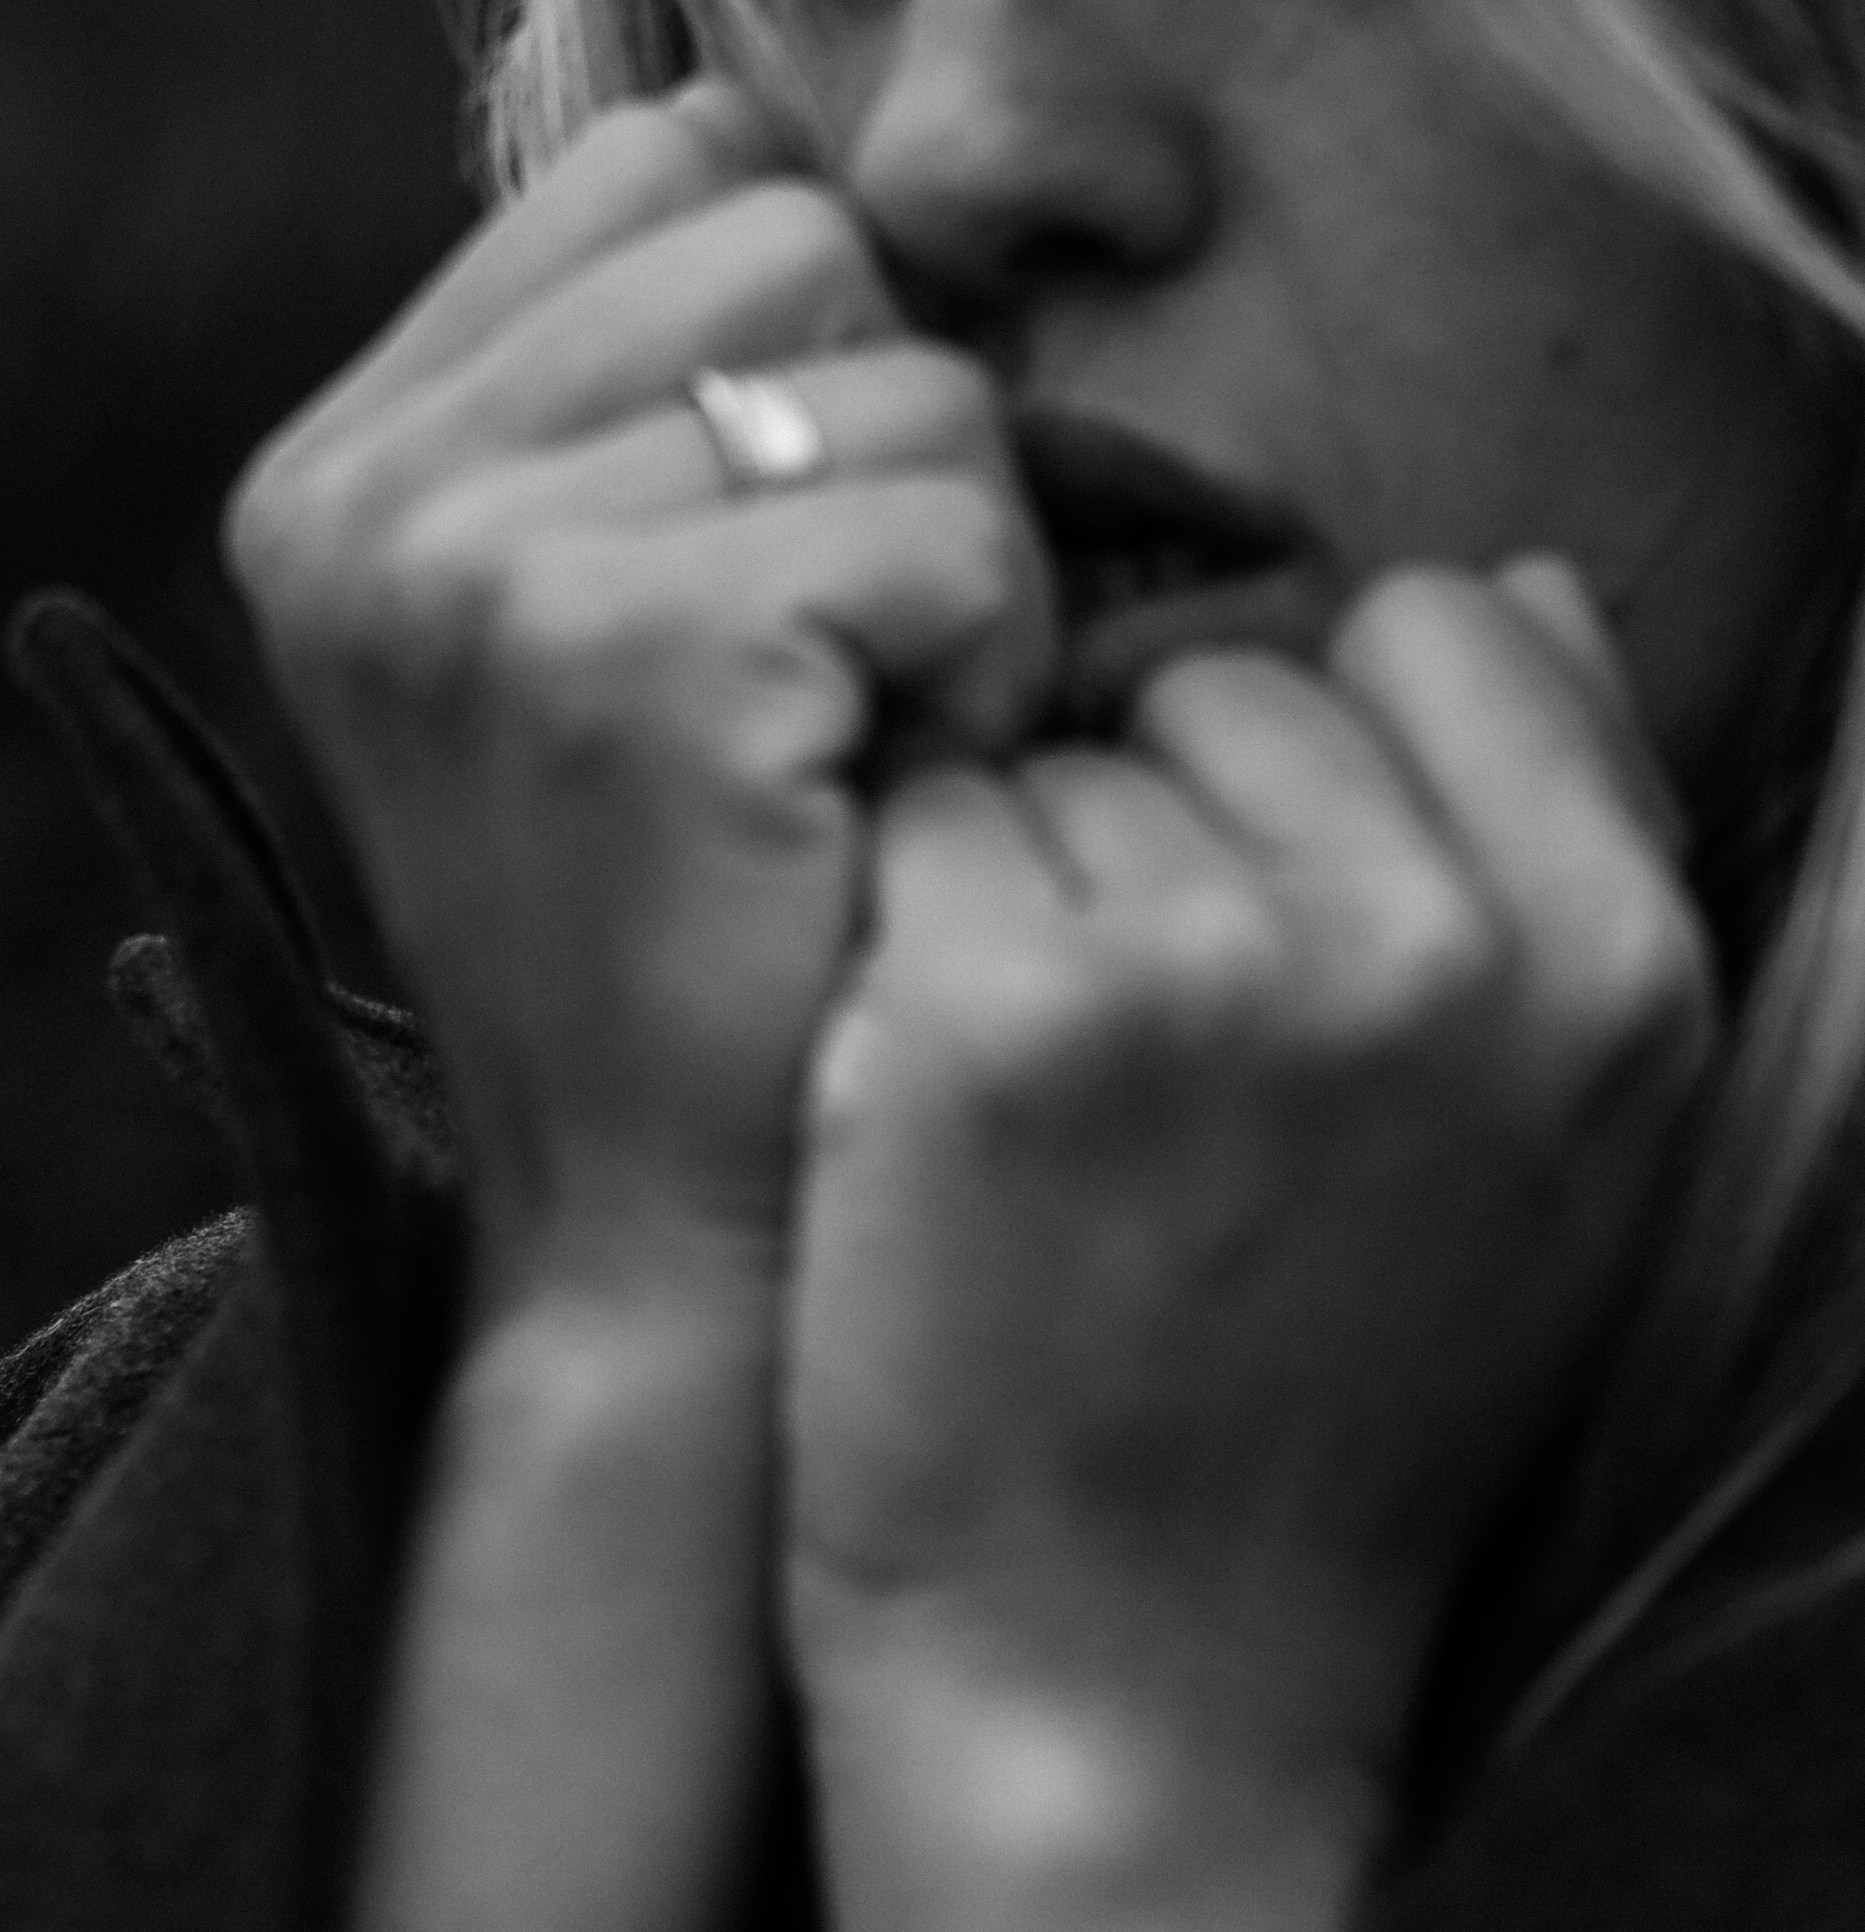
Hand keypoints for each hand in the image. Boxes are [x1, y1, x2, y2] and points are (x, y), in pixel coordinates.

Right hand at [226, 80, 1053, 1292]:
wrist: (659, 1254)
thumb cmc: (691, 968)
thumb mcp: (589, 675)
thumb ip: (648, 438)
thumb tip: (860, 256)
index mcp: (350, 476)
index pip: (673, 178)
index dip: (806, 345)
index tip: (797, 566)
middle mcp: (375, 497)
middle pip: (794, 243)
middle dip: (888, 453)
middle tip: (845, 688)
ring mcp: (485, 570)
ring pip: (907, 380)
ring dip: (959, 575)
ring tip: (870, 764)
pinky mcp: (643, 658)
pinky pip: (959, 529)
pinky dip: (996, 670)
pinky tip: (909, 813)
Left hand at [785, 560, 1715, 1931]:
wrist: (1137, 1692)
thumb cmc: (1327, 1428)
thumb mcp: (1554, 1156)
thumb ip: (1560, 852)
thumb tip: (1503, 584)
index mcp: (1616, 964)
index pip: (1438, 626)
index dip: (1322, 759)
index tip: (1276, 923)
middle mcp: (1440, 944)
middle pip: (1231, 681)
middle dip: (1169, 826)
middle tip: (1155, 1067)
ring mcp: (1212, 969)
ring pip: (1062, 758)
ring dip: (1033, 895)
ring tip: (1062, 1126)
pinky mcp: (990, 1019)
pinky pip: (921, 836)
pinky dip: (904, 955)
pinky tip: (942, 1124)